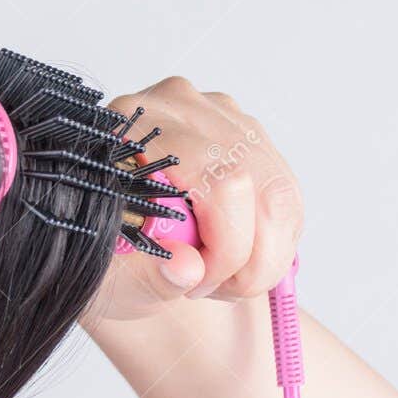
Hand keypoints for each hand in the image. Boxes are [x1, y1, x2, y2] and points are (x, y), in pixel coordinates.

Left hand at [85, 77, 303, 325]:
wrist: (118, 248)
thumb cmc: (110, 259)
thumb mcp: (116, 279)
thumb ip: (151, 277)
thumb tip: (188, 270)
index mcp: (132, 132)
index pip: (214, 179)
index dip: (225, 245)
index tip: (203, 285)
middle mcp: (177, 109)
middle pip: (250, 179)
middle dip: (248, 256)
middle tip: (217, 289)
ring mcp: (219, 115)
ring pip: (279, 190)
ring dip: (267, 253)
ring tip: (226, 282)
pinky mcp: (247, 134)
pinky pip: (288, 194)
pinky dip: (276, 241)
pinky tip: (241, 263)